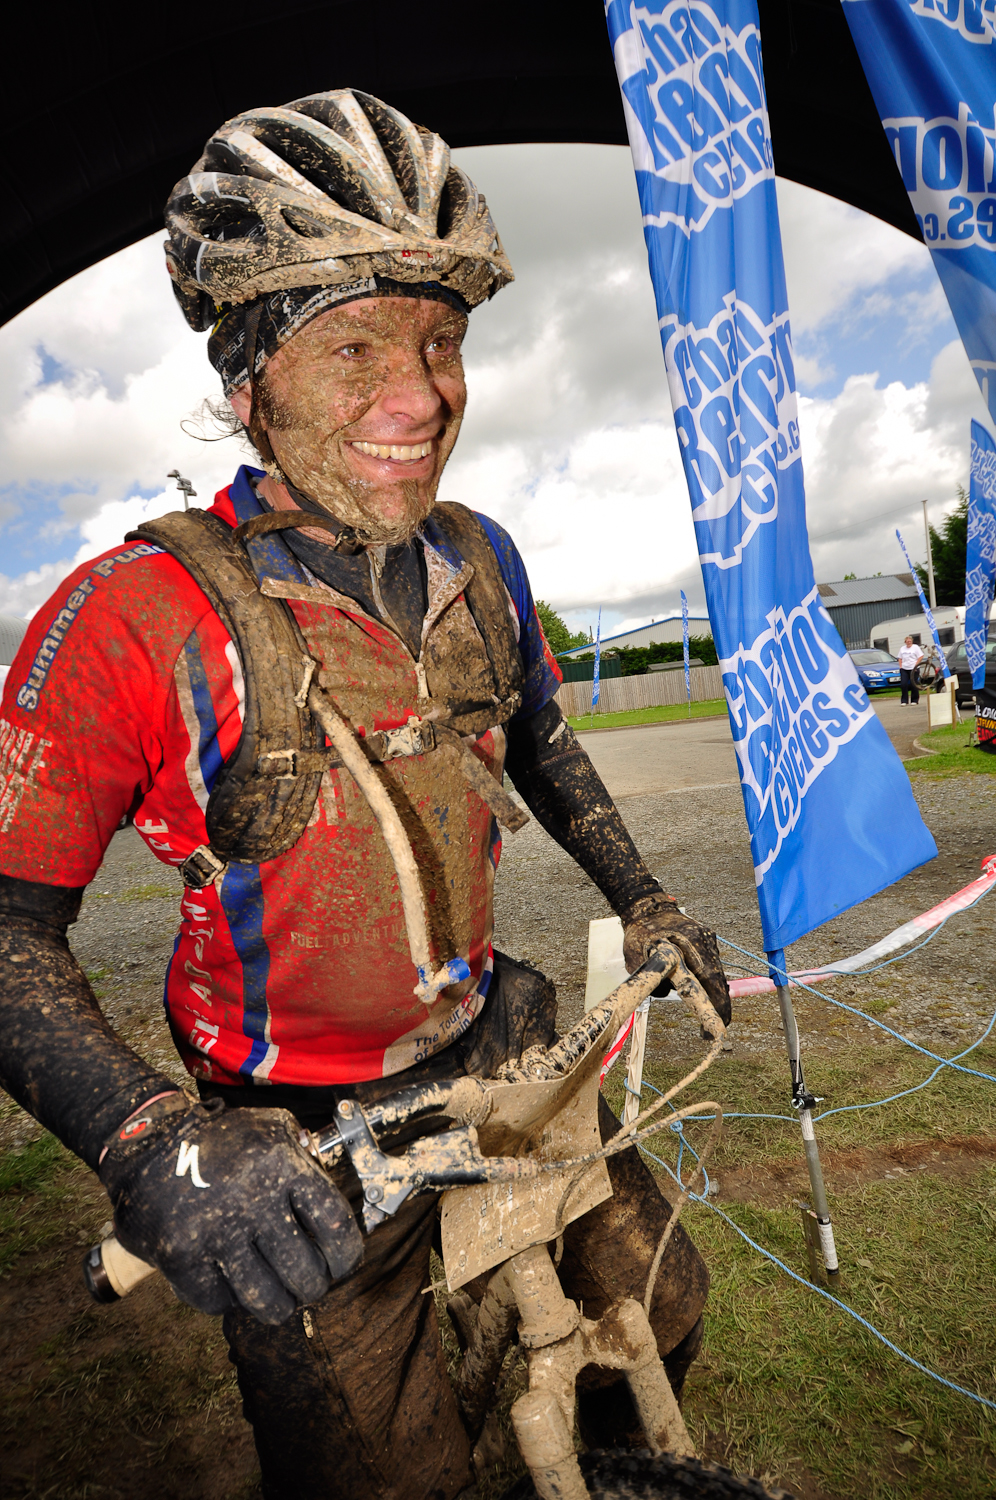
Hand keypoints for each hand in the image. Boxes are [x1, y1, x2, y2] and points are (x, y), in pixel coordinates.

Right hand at [99, 1094, 361, 1323]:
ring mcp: (216, 1232)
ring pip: (268, 1300)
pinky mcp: (182, 1257)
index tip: (343, 1264)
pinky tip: (231, 1281)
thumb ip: (306, 1158)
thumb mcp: (271, 1128)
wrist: (148, 1143)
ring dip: (279, 1305)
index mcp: (282, 1166)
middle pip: (305, 1273)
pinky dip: (229, 1299)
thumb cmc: (220, 1141)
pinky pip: (221, 1302)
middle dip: (313, 1286)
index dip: (347, 1256)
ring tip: (280, 1297)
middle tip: (308, 1283)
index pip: (336, 1225)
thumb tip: (333, 1205)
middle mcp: (253, 1200)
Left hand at [621, 895, 731, 1025]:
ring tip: (705, 1011)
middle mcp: (706, 942)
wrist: (646, 905)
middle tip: (711, 1030)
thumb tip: (665, 992)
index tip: (721, 1026)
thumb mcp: (636, 955)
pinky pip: (708, 964)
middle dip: (718, 1006)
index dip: (718, 1006)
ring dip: (710, 992)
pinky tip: (696, 987)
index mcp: (693, 944)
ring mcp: (708, 940)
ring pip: (715, 973)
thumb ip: (650, 976)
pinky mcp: (705, 940)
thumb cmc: (640, 929)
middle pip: (718, 981)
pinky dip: (704, 979)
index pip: (712, 981)